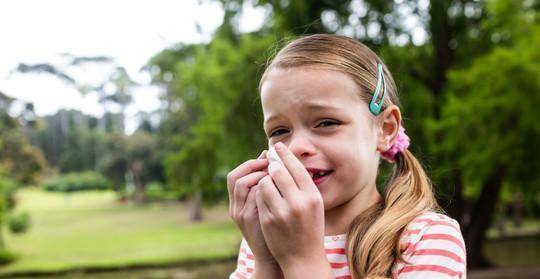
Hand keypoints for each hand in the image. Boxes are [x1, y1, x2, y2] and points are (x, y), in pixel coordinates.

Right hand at [227, 150, 276, 264]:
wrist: (271, 254)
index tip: (267, 157)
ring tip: (273, 173)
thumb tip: (271, 160)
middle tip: (269, 161)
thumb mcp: (267, 204)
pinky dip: (263, 186)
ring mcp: (239, 212)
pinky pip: (251, 196)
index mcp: (238, 201)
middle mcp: (235, 206)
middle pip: (234, 176)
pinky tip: (276, 185)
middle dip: (252, 165)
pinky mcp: (248, 219)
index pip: (236, 174)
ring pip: (241, 183)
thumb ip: (266, 186)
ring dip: (258, 173)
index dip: (250, 163)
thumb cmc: (274, 226)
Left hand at [255, 142, 326, 269]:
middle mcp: (299, 203)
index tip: (278, 146)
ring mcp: (282, 213)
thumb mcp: (314, 205)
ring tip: (268, 182)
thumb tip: (287, 159)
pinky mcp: (269, 221)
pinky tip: (264, 196)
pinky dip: (260, 194)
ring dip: (264, 179)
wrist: (303, 257)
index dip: (286, 154)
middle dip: (272, 164)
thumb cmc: (310, 226)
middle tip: (269, 162)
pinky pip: (259, 198)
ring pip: (265, 183)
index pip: (297, 168)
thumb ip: (304, 184)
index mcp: (312, 197)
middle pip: (278, 172)